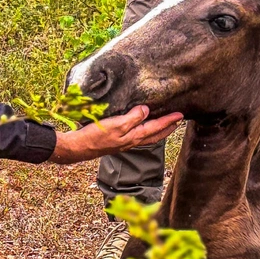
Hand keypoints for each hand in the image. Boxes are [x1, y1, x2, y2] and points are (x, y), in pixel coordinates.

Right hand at [49, 105, 182, 164]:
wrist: (79, 147)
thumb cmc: (96, 135)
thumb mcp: (116, 124)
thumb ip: (133, 117)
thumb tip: (147, 111)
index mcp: (134, 136)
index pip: (156, 127)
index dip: (169, 121)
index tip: (181, 115)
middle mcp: (132, 141)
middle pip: (155, 135)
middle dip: (168, 128)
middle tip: (178, 121)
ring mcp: (124, 142)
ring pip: (147, 136)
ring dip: (158, 130)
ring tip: (165, 124)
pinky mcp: (117, 141)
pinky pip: (138, 135)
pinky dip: (146, 130)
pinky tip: (142, 127)